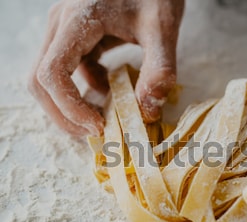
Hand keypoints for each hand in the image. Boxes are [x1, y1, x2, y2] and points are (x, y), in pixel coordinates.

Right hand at [28, 0, 183, 135]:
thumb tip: (148, 111)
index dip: (69, 107)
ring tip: (102, 119)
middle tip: (94, 133)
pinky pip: (66, 70)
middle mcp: (61, 25)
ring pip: (49, 77)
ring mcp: (64, 30)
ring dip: (70, 104)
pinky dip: (82, 89)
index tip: (99, 126)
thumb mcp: (162, 28)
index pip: (52, 73)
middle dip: (63, 114)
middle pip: (40, 80)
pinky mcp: (74, 36)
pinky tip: (108, 91)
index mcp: (77, 21)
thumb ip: (159, 68)